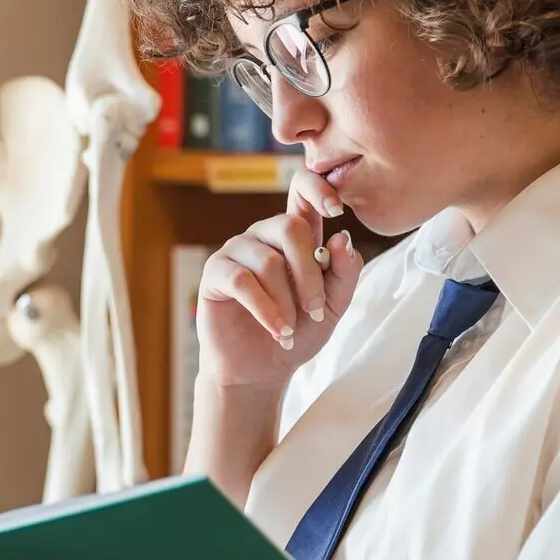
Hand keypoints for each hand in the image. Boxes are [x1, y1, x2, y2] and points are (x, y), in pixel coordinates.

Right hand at [196, 168, 363, 390]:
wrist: (260, 370)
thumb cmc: (297, 333)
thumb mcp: (332, 306)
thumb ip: (343, 274)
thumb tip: (342, 238)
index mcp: (294, 235)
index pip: (301, 191)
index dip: (318, 189)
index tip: (337, 210)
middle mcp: (263, 235)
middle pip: (290, 228)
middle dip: (309, 274)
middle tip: (316, 310)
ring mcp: (237, 251)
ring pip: (268, 261)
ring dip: (287, 301)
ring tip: (291, 329)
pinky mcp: (215, 274)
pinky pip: (243, 282)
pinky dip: (265, 310)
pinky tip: (278, 331)